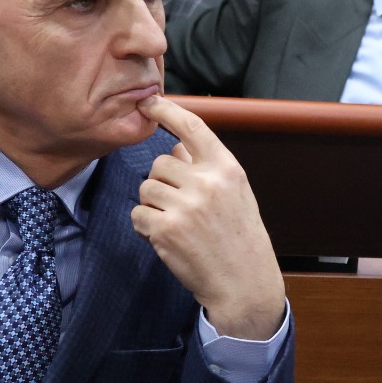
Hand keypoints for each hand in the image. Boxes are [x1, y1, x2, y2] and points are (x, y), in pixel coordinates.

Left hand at [132, 95, 285, 339]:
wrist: (243, 281)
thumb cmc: (238, 236)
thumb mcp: (234, 193)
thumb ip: (207, 167)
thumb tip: (176, 146)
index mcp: (227, 168)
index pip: (193, 127)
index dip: (168, 111)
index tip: (150, 101)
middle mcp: (207, 182)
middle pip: (160, 164)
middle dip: (162, 183)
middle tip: (180, 206)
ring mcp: (186, 205)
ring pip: (146, 188)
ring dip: (153, 206)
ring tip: (176, 224)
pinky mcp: (166, 229)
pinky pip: (138, 215)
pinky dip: (145, 227)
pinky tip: (166, 238)